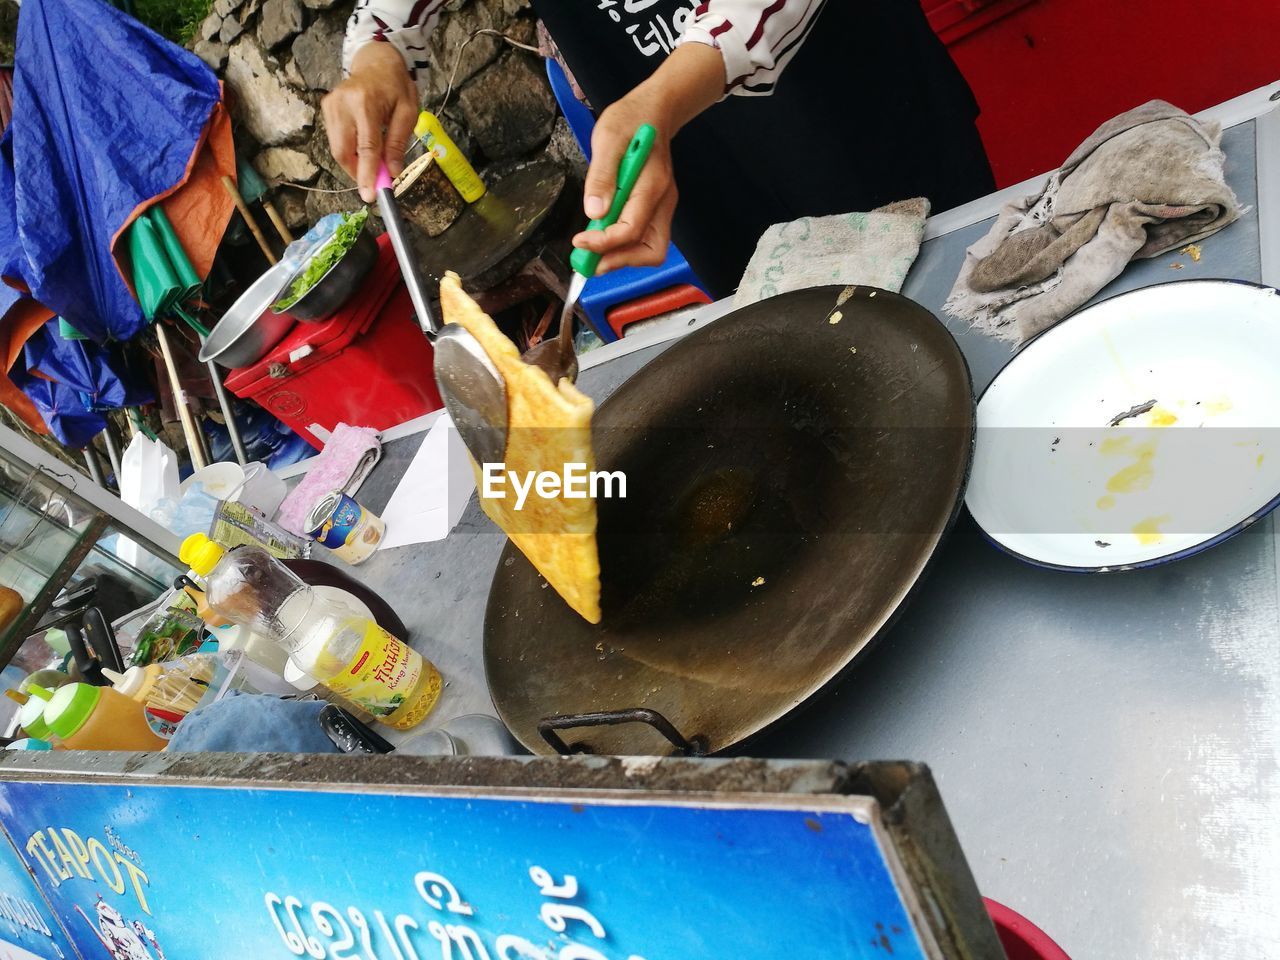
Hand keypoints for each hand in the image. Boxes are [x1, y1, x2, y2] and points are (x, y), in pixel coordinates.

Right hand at [321, 43, 418, 202]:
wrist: (376, 62)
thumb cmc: (396, 87)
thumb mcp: (408, 112)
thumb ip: (398, 142)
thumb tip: (394, 172)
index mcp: (365, 103)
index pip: (365, 147)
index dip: (367, 174)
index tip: (370, 196)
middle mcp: (342, 104)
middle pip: (343, 152)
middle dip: (358, 172)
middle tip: (375, 183)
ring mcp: (330, 105)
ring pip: (337, 149)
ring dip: (354, 163)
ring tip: (372, 162)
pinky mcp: (326, 108)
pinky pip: (335, 140)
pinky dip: (349, 151)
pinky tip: (362, 147)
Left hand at [572, 43, 724, 272]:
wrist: (653, 110)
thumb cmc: (630, 120)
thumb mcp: (607, 139)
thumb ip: (601, 176)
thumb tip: (594, 212)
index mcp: (651, 186)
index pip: (631, 230)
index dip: (604, 243)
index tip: (579, 241)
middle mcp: (662, 202)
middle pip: (650, 251)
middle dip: (619, 261)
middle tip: (589, 262)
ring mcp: (661, 207)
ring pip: (649, 249)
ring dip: (621, 258)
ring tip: (592, 254)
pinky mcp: (654, 208)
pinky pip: (644, 238)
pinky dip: (623, 246)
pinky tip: (603, 236)